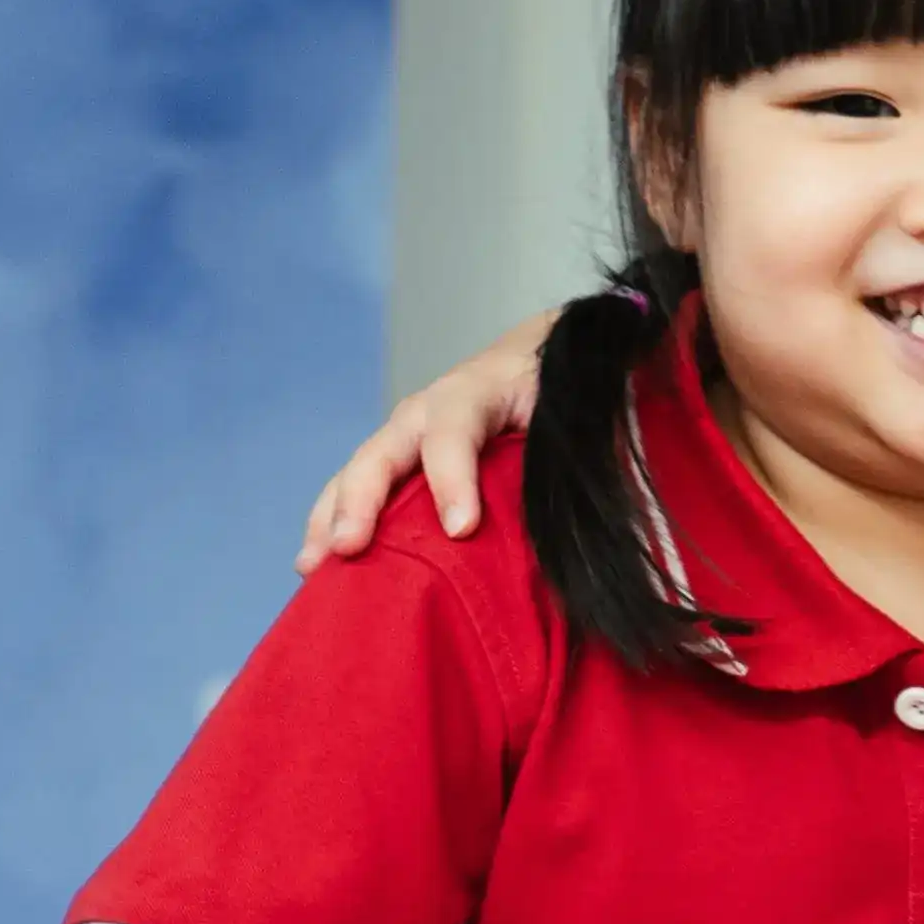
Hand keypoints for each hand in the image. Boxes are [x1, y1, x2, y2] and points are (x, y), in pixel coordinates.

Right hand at [296, 310, 557, 569]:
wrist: (540, 356)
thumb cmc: (557, 391)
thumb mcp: (571, 411)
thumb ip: (577, 446)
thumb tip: (610, 513)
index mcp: (475, 393)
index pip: (454, 432)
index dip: (454, 479)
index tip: (461, 529)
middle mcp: (427, 411)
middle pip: (383, 453)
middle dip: (363, 502)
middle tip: (351, 548)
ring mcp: (404, 434)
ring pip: (358, 473)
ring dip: (331, 518)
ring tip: (313, 567)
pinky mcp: (397, 457)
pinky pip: (356, 488)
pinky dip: (333, 522)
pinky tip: (317, 564)